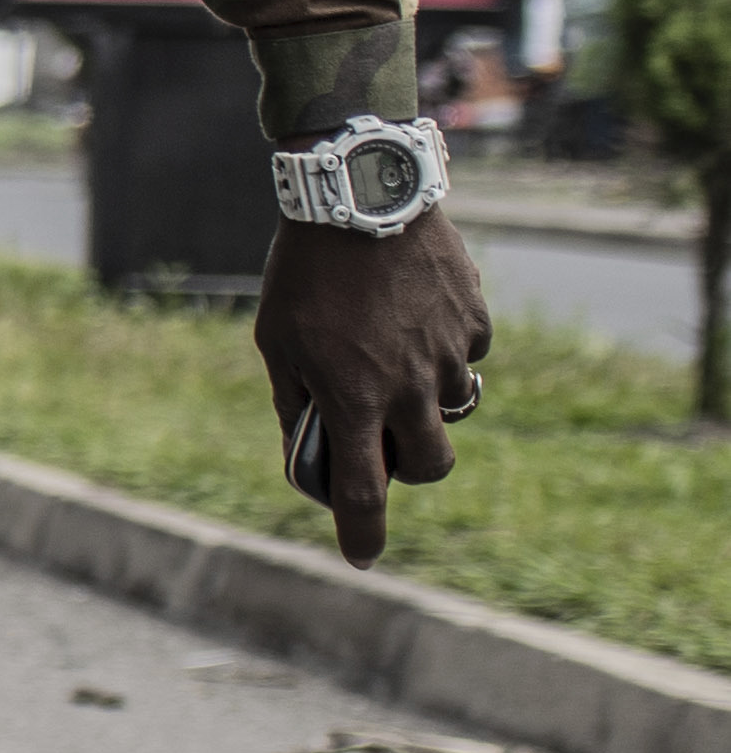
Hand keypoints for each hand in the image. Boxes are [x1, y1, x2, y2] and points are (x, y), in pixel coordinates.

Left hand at [256, 214, 497, 566]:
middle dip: (411, 468)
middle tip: (388, 443)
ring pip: (453, 412)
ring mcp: (447, 356)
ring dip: (427, 405)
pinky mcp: (474, 322)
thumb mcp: (277, 339)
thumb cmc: (305, 272)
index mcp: (352, 397)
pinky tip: (415, 315)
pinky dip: (443, 351)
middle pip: (431, 466)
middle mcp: (407, 387)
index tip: (363, 557)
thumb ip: (297, 399)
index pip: (362, 491)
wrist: (360, 196)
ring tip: (393, 360)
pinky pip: (466, 357)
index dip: (362, 532)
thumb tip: (312, 449)